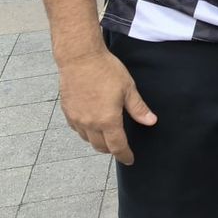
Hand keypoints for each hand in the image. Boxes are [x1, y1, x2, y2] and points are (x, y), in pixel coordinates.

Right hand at [57, 47, 156, 164]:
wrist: (80, 58)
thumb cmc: (105, 70)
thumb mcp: (128, 88)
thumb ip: (138, 108)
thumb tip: (150, 121)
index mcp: (107, 120)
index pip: (117, 146)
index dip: (124, 155)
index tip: (129, 160)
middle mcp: (90, 123)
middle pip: (100, 147)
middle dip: (111, 149)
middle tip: (119, 146)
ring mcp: (76, 118)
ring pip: (87, 139)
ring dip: (97, 141)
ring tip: (106, 134)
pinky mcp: (67, 111)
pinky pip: (77, 129)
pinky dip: (86, 131)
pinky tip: (91, 123)